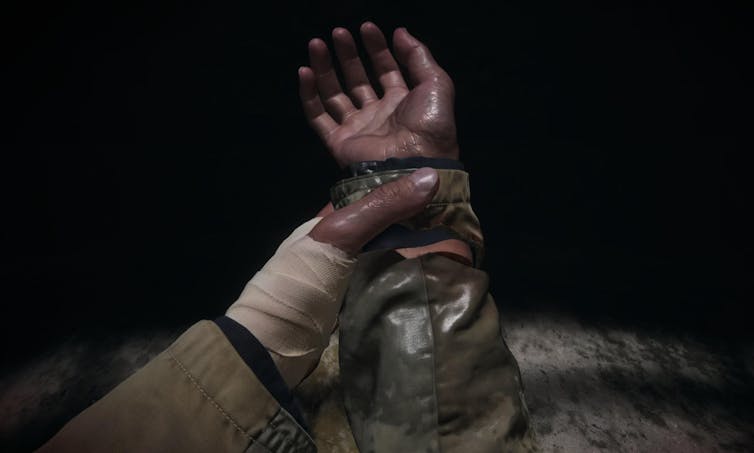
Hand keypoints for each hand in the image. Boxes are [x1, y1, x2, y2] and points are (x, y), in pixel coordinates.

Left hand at [227, 168, 438, 386]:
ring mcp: (352, 269)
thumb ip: (382, 207)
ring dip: (419, 247)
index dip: (409, 184)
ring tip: (458, 242)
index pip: (378, 188)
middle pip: (389, 220)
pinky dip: (410, 274)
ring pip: (393, 249)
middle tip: (462, 217)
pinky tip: (434, 274)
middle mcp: (344, 238)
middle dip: (421, 218)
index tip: (447, 184)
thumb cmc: (302, 279)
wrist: (276, 341)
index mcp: (334, 215)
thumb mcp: (342, 233)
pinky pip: (390, 278)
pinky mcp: (358, 297)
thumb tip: (431, 176)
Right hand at [299, 22, 457, 166]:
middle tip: (338, 33)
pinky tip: (305, 71)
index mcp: (403, 102)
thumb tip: (400, 32)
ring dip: (324, 68)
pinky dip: (309, 94)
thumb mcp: (436, 84)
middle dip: (348, 54)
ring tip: (317, 44)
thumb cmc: (430, 127)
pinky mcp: (339, 142)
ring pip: (334, 94)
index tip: (366, 27)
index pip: (386, 69)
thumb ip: (418, 56)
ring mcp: (358, 128)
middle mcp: (379, 114)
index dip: (377, 48)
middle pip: (357, 79)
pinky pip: (318, 116)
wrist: (415, 165)